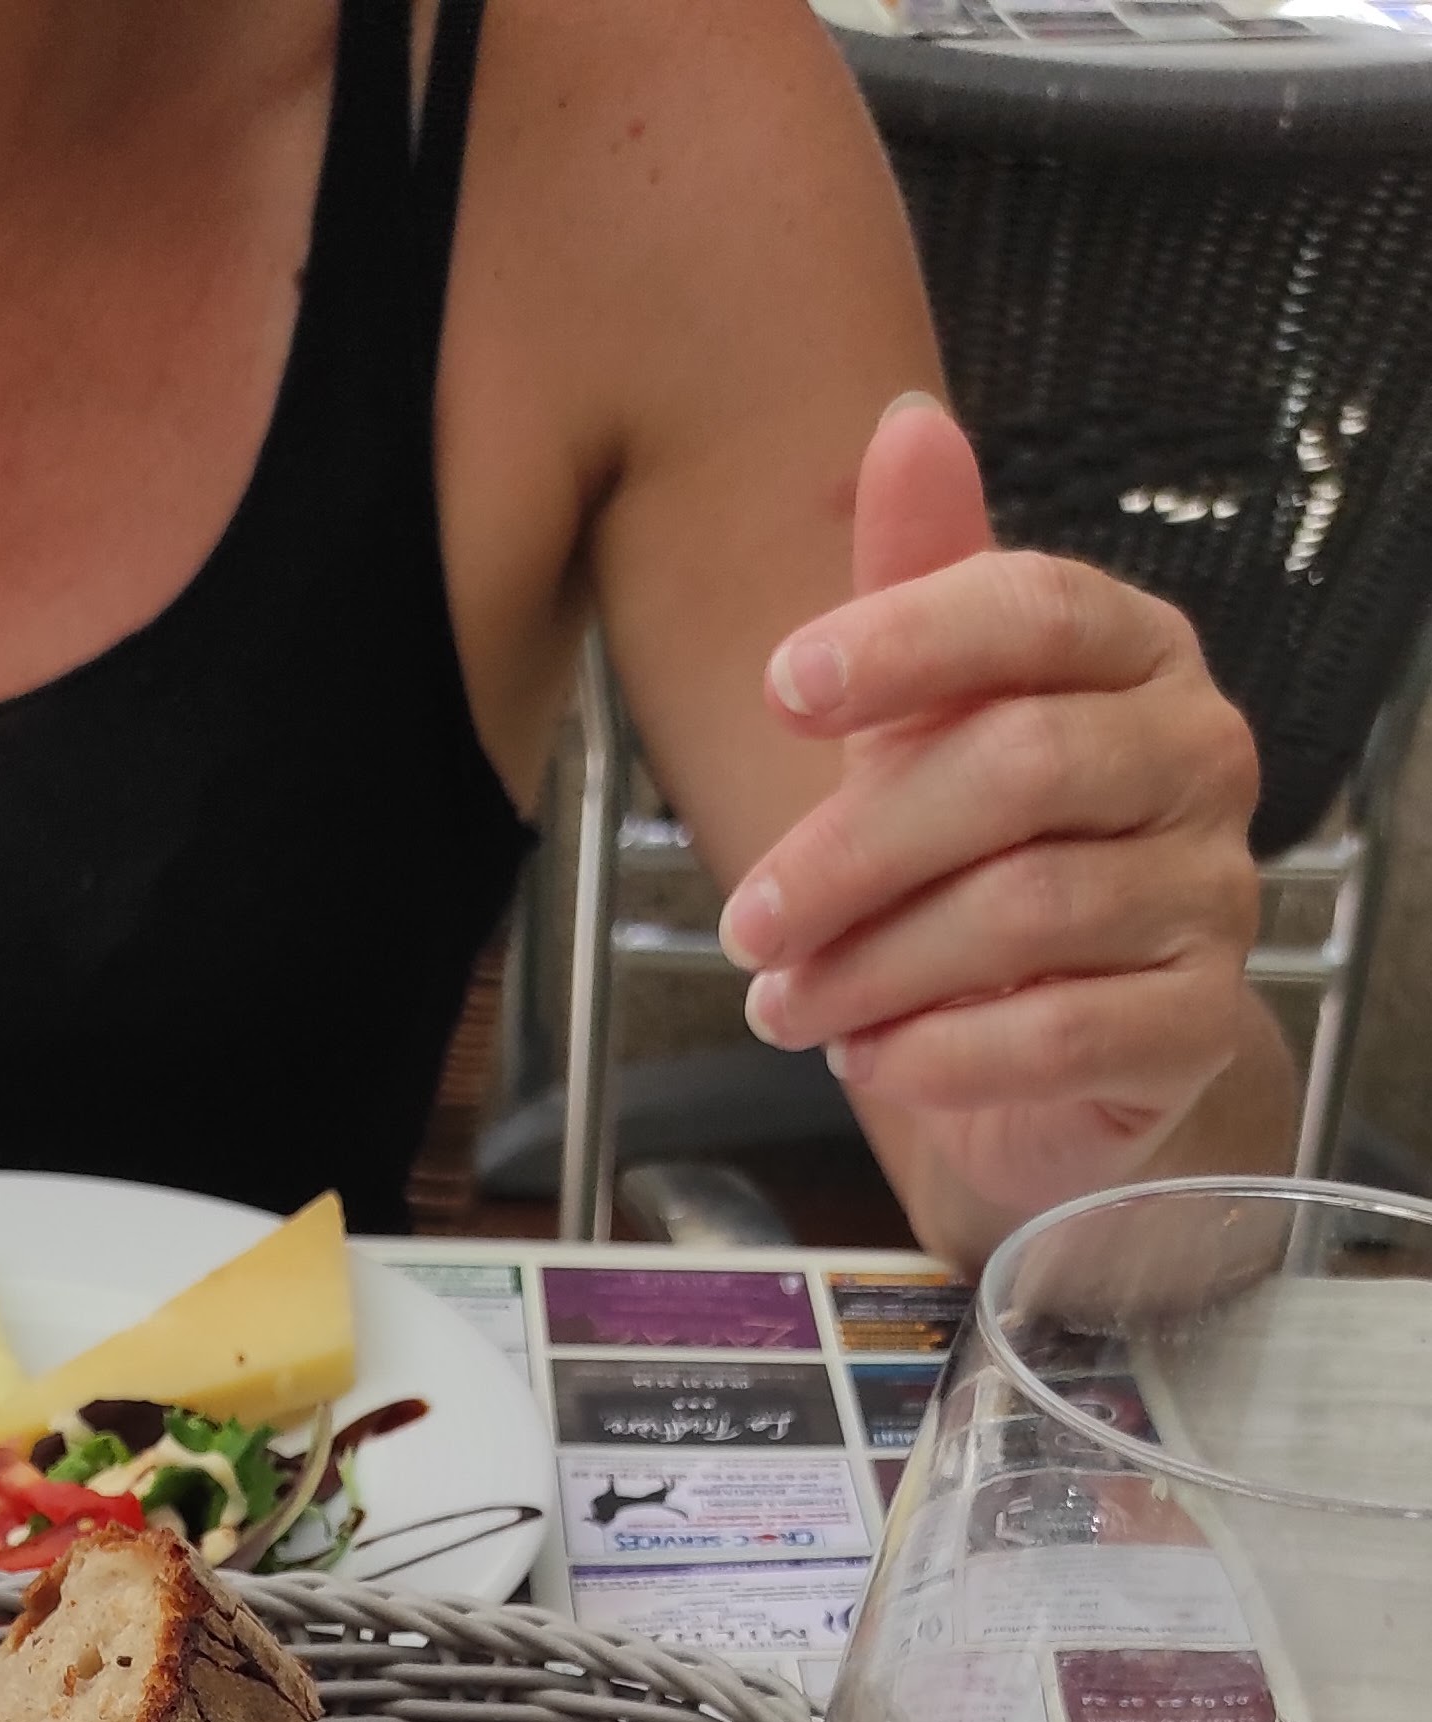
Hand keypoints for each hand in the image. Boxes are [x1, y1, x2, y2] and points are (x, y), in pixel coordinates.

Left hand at [719, 396, 1262, 1227]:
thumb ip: (922, 582)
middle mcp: (1197, 755)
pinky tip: (869, 1060)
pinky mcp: (1199, 1023)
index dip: (905, 640)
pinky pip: (1064, 1034)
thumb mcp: (935, 717)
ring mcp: (1213, 891)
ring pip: (1029, 912)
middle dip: (854, 853)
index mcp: (1137, 652)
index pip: (1036, 607)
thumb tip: (907, 423)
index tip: (779, 689)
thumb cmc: (991, 855)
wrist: (1075, 1043)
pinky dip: (943, 1055)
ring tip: (787, 1005)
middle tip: (746, 924)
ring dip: (875, 969)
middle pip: (1020, 769)